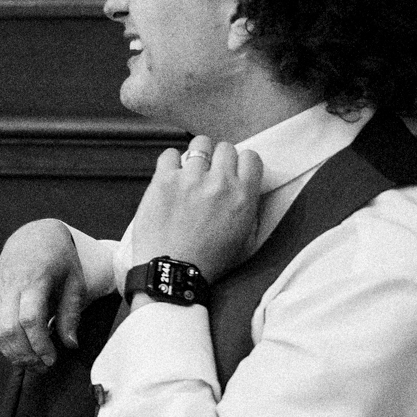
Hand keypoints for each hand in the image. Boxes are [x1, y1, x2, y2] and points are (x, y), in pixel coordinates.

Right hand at [0, 219, 88, 369]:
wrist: (32, 238)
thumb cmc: (59, 261)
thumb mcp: (75, 282)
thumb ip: (71, 314)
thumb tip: (70, 345)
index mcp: (33, 279)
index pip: (30, 319)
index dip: (39, 343)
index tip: (52, 359)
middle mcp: (9, 285)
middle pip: (9, 330)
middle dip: (26, 355)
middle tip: (43, 366)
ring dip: (12, 353)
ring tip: (32, 362)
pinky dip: (1, 343)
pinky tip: (19, 348)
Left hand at [126, 136, 263, 283]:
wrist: (173, 272)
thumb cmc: (210, 261)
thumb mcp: (247, 240)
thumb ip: (252, 210)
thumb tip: (251, 188)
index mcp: (244, 196)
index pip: (251, 157)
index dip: (241, 163)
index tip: (232, 172)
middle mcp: (220, 183)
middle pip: (225, 147)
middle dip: (219, 159)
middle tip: (210, 174)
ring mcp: (190, 179)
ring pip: (199, 144)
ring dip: (196, 156)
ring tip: (190, 172)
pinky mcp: (164, 181)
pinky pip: (169, 154)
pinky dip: (171, 162)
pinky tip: (171, 176)